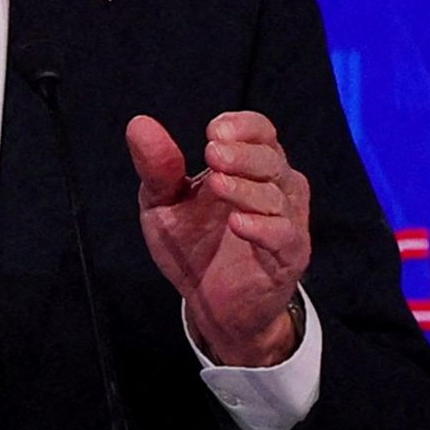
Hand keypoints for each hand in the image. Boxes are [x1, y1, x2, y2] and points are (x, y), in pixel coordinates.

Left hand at [125, 111, 311, 366]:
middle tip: (212, 154)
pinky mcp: (290, 256)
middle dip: (242, 154)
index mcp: (251, 166)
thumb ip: (157, 168)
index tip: (212, 132)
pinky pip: (284, 234)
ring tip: (216, 185)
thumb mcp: (164, 205)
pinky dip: (262, 227)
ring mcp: (288, 221)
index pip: (261, 131)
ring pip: (277, 195)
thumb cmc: (193, 247)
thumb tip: (139, 123)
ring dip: (246, 188)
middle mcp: (277, 187)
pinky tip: (237, 223)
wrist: (211, 306)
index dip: (243, 126)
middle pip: (271, 158)